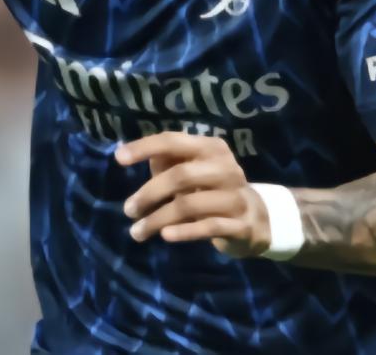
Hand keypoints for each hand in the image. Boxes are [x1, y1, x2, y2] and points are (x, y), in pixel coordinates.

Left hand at [115, 132, 270, 257]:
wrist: (256, 219)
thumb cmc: (213, 190)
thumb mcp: (193, 171)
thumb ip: (167, 162)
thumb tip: (136, 155)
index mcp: (211, 149)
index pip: (174, 140)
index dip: (145, 147)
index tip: (119, 158)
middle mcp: (226, 168)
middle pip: (180, 175)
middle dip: (149, 193)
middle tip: (128, 210)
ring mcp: (236, 196)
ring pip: (189, 205)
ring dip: (158, 219)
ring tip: (137, 231)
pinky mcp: (240, 224)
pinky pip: (208, 227)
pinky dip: (184, 231)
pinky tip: (165, 235)